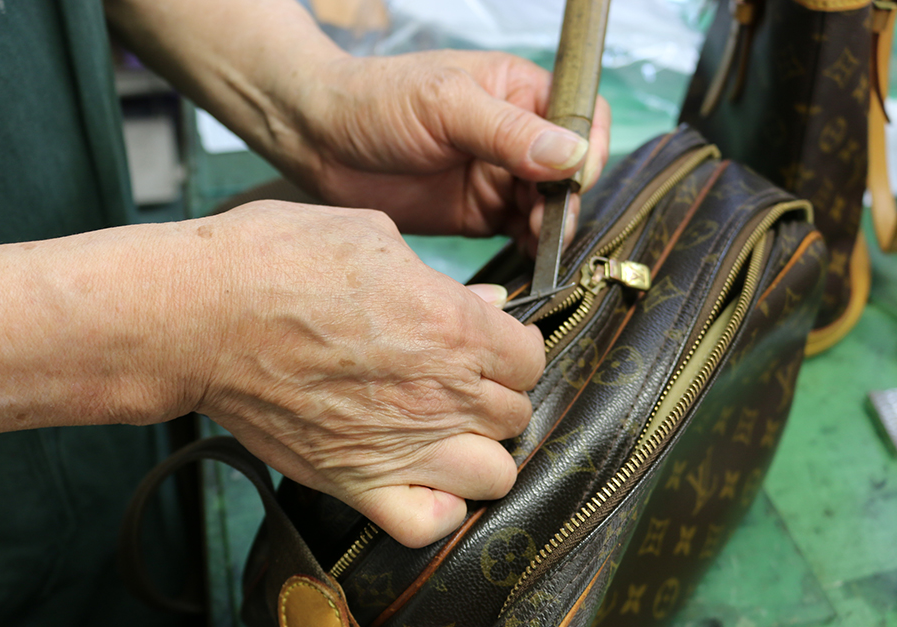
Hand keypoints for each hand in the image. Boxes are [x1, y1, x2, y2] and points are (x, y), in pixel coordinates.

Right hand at [169, 201, 545, 546]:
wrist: (199, 315)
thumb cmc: (275, 261)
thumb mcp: (371, 235)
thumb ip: (440, 276)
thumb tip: (486, 304)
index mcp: (452, 327)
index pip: (530, 357)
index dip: (513, 348)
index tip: (488, 343)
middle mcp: (440, 392)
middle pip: (516, 414)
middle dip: (495, 395)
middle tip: (458, 380)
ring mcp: (401, 444)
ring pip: (494, 475)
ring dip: (478, 453)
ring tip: (446, 432)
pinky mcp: (354, 481)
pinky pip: (428, 525)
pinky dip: (435, 509)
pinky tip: (421, 479)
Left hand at [296, 51, 610, 250]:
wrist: (319, 141)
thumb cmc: (375, 101)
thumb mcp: (443, 106)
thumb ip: (507, 131)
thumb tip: (570, 154)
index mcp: (517, 90)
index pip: (580, 116)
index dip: (587, 148)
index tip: (572, 179)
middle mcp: (515, 134)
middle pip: (569, 170)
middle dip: (566, 198)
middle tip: (547, 222)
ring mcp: (498, 176)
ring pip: (549, 207)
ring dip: (551, 227)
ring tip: (536, 240)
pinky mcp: (479, 213)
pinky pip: (521, 233)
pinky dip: (530, 247)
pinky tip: (527, 256)